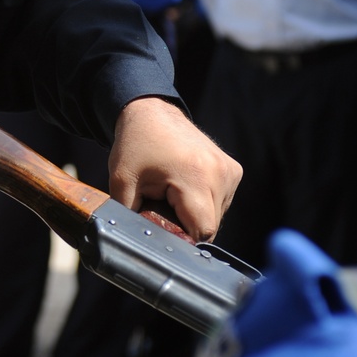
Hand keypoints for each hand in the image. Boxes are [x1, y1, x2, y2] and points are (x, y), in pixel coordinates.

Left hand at [109, 97, 240, 242]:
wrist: (152, 113)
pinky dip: (204, 202)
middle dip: (185, 225)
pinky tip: (186, 187)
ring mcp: (230, 171)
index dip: (181, 237)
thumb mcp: (122, 183)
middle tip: (162, 206)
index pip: (201, 231)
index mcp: (196, 177)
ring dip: (195, 213)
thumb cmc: (136, 145)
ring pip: (217, 215)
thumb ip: (130, 216)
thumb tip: (134, 242)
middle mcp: (220, 174)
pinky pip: (222, 201)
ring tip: (173, 193)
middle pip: (210, 225)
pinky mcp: (233, 170)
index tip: (163, 227)